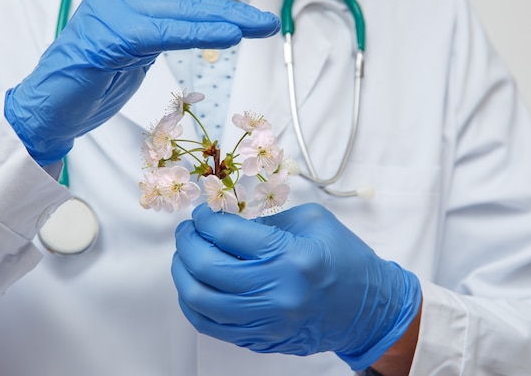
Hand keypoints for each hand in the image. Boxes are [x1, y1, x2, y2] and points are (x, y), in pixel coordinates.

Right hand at [4, 0, 279, 165]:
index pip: (181, 3)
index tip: (254, 21)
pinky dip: (194, 35)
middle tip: (266, 22)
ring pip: (174, 15)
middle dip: (230, 13)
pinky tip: (225, 35)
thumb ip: (159, 36)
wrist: (48, 112)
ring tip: (254, 27)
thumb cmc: (90, 88)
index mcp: (123, 0)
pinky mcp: (104, 37)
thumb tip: (198, 29)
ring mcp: (107, 14)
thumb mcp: (135, 56)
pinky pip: (157, 34)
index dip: (220, 11)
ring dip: (219, 21)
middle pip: (183, 4)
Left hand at [171, 203, 421, 369]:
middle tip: (188, 230)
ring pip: (200, 300)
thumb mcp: (312, 222)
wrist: (369, 310)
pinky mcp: (261, 339)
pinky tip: (194, 285)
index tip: (202, 213)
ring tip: (184, 256)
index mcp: (292, 256)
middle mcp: (276, 293)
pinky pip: (210, 325)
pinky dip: (193, 303)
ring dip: (182, 273)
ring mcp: (267, 321)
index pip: (228, 234)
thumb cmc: (345, 259)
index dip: (205, 219)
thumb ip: (266, 219)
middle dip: (187, 242)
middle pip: (207, 267)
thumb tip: (224, 219)